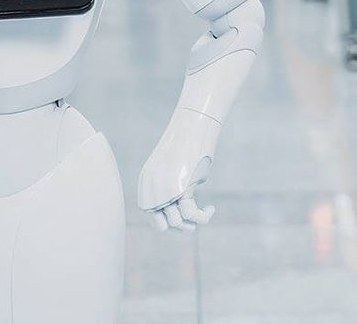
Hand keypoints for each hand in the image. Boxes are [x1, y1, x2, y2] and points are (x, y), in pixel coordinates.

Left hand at [137, 108, 220, 231]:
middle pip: (162, 225)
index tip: (185, 218)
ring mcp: (165, 188)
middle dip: (179, 229)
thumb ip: (169, 190)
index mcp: (146, 185)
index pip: (152, 218)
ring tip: (203, 214)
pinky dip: (203, 216)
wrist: (192, 127)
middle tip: (193, 221)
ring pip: (177, 223)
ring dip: (192, 225)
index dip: (170, 224)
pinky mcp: (182, 186)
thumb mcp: (171, 169)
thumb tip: (180, 215)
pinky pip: (191, 214)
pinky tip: (211, 209)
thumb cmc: (185, 146)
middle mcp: (152, 189)